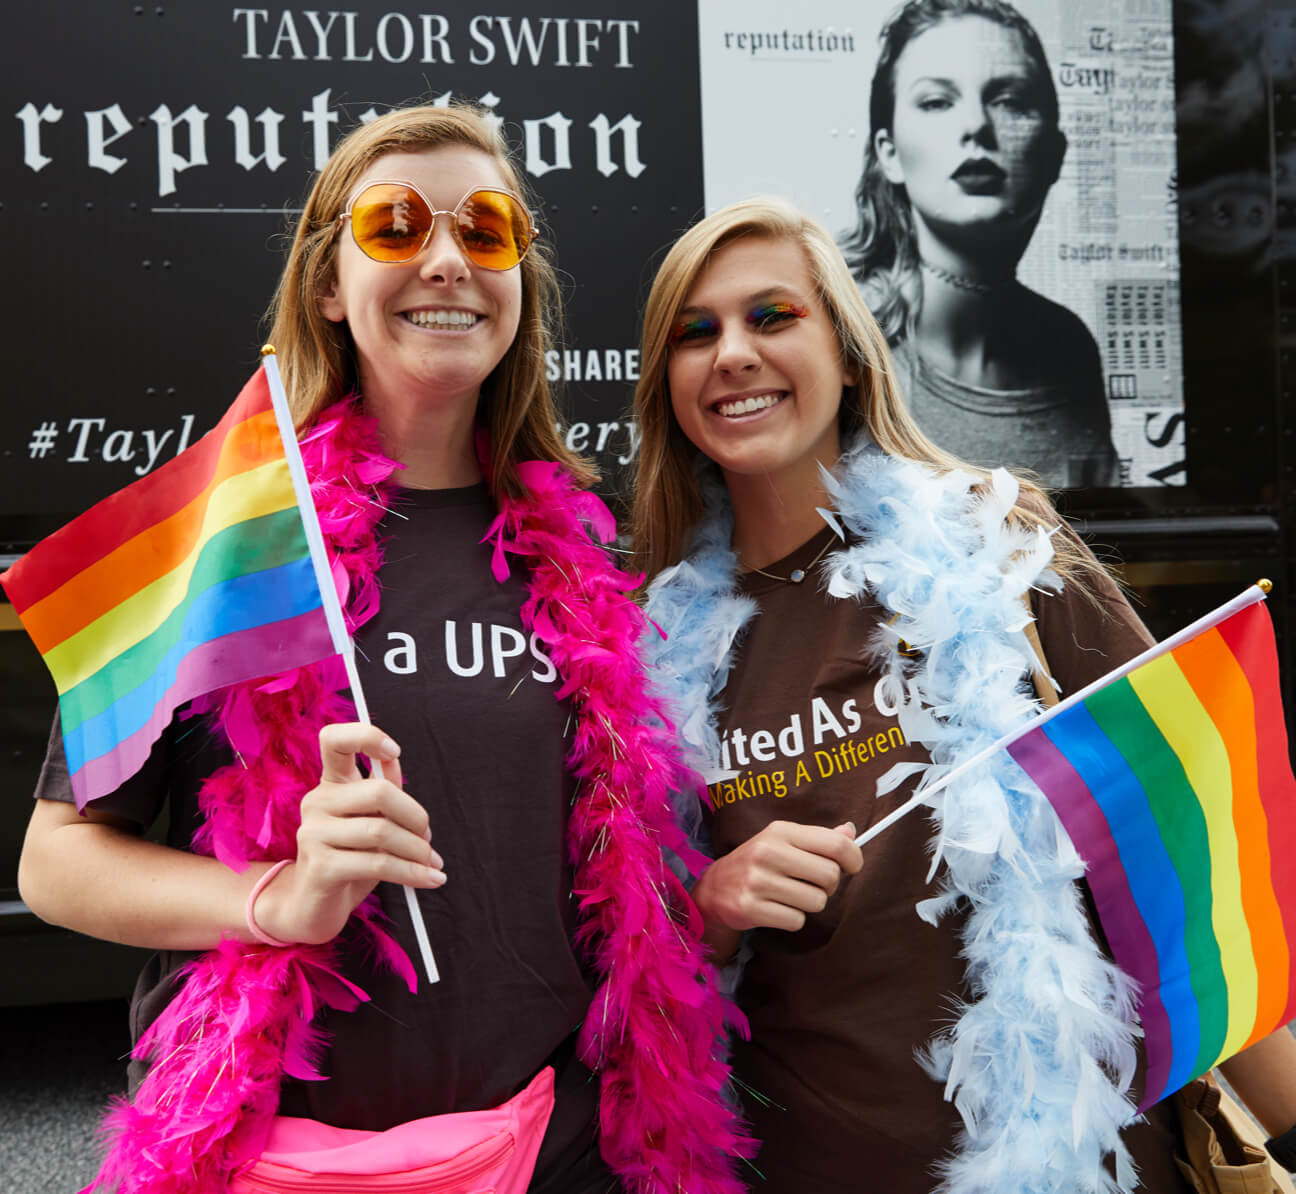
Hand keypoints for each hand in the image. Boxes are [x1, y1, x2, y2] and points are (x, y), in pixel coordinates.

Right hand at [252, 723, 444, 945]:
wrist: (312, 907)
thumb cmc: (347, 858)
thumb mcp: (367, 821)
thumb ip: (381, 790)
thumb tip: (394, 761)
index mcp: (330, 784)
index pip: (334, 739)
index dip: (366, 736)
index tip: (394, 752)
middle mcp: (317, 802)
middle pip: (379, 792)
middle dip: (416, 817)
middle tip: (427, 839)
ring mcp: (313, 834)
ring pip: (381, 832)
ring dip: (417, 851)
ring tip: (430, 864)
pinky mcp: (321, 867)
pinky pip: (378, 864)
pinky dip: (411, 872)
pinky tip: (427, 879)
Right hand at [691, 820, 861, 957]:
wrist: (716, 887)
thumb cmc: (760, 862)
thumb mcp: (784, 841)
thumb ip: (819, 837)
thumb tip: (851, 832)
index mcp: (780, 831)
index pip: (835, 843)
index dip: (854, 858)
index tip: (852, 866)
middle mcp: (767, 852)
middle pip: (830, 875)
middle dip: (829, 885)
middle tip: (812, 884)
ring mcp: (757, 880)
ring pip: (816, 902)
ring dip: (810, 904)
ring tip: (791, 896)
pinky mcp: (750, 907)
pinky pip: (797, 921)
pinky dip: (793, 919)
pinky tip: (777, 909)